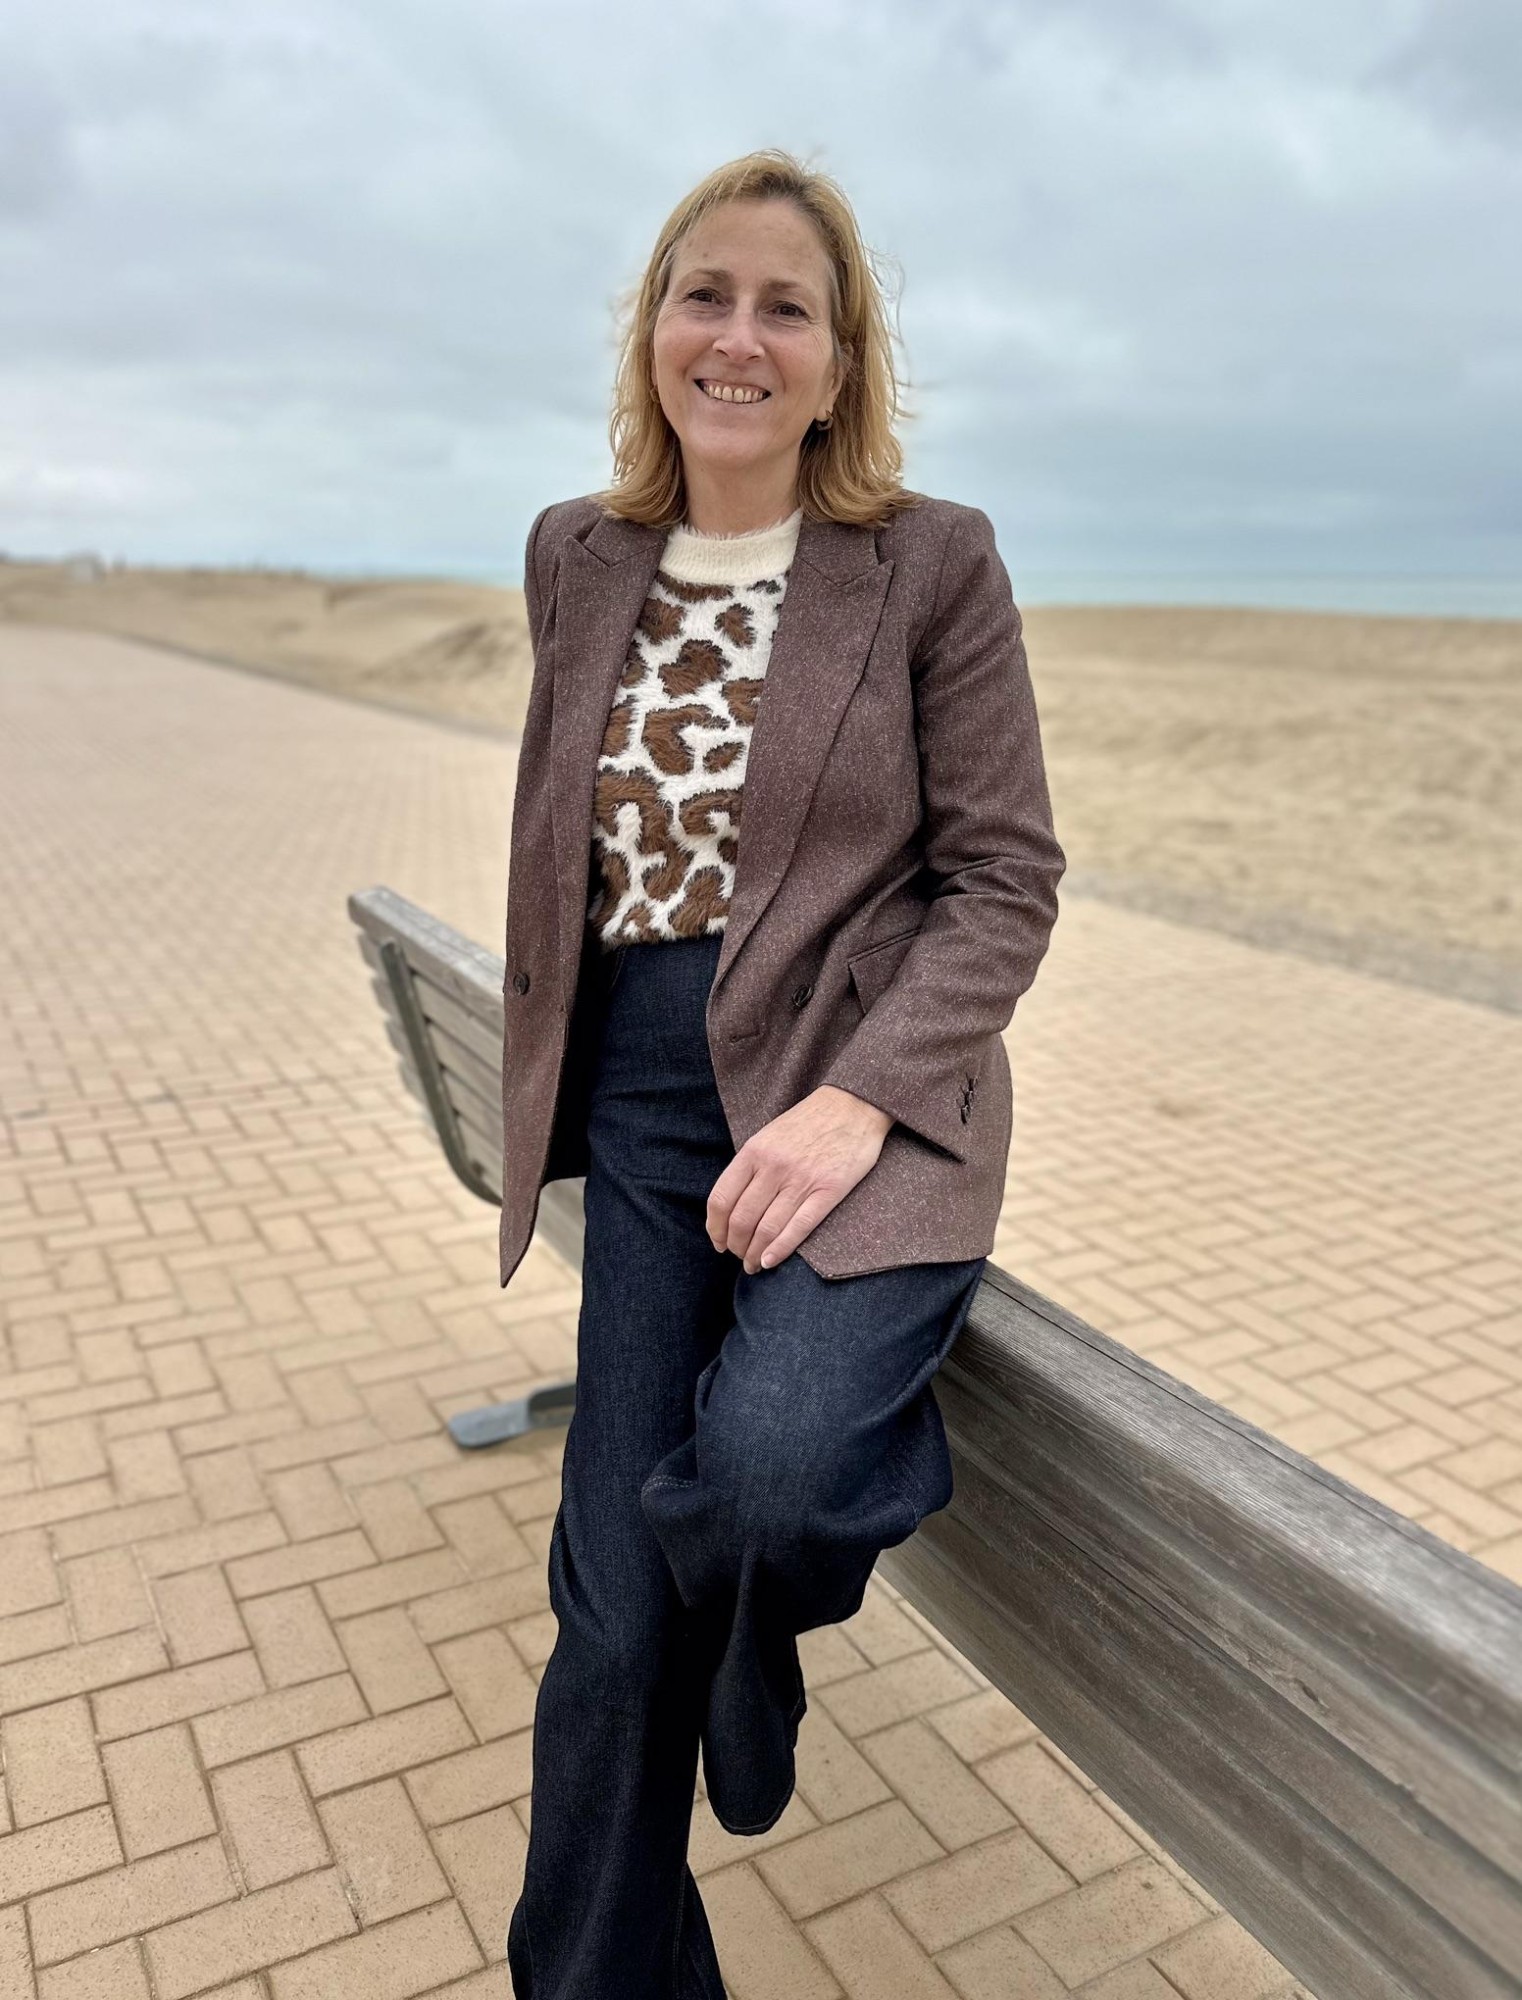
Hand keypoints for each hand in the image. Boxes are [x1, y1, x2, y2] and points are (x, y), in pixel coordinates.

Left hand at [706, 1086, 893, 1274]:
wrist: (853, 1105)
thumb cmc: (809, 1122)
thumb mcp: (769, 1135)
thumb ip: (751, 1166)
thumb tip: (733, 1205)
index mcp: (754, 1151)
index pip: (721, 1199)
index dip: (715, 1228)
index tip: (719, 1242)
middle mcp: (773, 1166)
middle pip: (741, 1219)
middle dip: (736, 1246)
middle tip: (740, 1257)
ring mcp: (801, 1179)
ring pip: (767, 1228)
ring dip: (755, 1254)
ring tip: (754, 1265)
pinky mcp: (828, 1190)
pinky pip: (799, 1227)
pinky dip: (780, 1249)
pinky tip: (770, 1261)